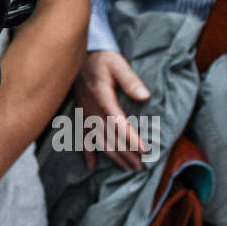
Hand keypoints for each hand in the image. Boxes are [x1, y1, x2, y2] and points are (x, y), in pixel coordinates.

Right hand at [75, 50, 150, 171]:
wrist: (80, 56)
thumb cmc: (102, 60)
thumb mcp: (117, 63)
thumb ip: (130, 79)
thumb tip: (144, 96)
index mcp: (102, 97)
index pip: (118, 122)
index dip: (131, 138)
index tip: (145, 150)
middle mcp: (92, 109)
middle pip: (110, 137)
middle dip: (127, 154)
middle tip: (142, 167)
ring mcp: (85, 115)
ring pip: (99, 141)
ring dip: (114, 157)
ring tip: (129, 169)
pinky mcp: (81, 116)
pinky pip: (82, 137)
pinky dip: (87, 152)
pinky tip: (92, 166)